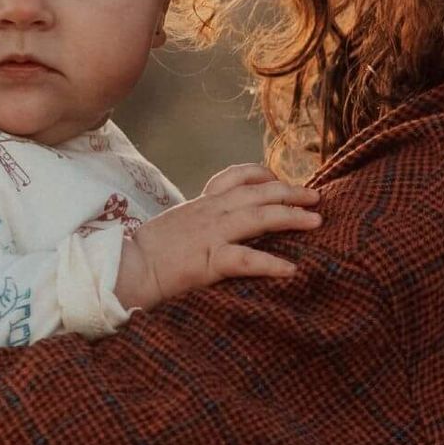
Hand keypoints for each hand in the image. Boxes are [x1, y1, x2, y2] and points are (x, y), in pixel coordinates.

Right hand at [114, 164, 320, 305]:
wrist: (127, 268)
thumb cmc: (149, 252)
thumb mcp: (178, 225)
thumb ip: (201, 220)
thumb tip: (221, 226)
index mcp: (202, 203)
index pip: (237, 176)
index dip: (264, 175)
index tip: (281, 180)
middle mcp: (211, 211)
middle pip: (259, 192)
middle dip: (291, 192)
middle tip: (316, 197)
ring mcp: (211, 234)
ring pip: (260, 217)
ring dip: (291, 217)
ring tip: (316, 221)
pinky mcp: (209, 260)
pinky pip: (246, 259)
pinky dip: (271, 263)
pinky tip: (291, 269)